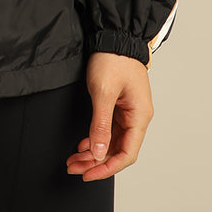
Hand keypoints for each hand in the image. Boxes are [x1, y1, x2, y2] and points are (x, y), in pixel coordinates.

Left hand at [67, 51, 153, 179]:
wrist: (114, 37)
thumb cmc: (113, 60)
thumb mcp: (103, 93)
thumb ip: (100, 125)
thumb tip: (99, 153)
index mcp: (139, 116)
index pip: (127, 154)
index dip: (107, 168)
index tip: (88, 175)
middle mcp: (136, 118)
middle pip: (118, 151)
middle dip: (95, 163)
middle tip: (73, 168)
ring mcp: (127, 113)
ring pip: (111, 143)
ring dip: (93, 153)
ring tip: (73, 160)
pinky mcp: (118, 107)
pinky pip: (108, 131)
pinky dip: (95, 140)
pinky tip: (82, 145)